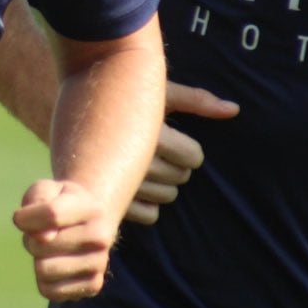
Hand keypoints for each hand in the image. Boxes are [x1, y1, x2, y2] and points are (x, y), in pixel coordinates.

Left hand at [12, 179, 118, 301]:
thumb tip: (44, 236)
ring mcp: (100, 263)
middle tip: (43, 235)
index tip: (22, 218)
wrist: (89, 223)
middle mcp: (101, 237)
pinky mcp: (93, 286)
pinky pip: (50, 291)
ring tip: (50, 250)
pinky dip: (44, 280)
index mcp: (92, 208)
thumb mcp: (45, 189)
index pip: (51, 215)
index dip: (26, 218)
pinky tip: (56, 267)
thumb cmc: (59, 203)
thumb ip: (38, 200)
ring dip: (38, 260)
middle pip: (42, 245)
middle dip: (32, 240)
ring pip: (43, 270)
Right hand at [125, 82, 236, 225]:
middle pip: (181, 177)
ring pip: (167, 197)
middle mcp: (134, 159)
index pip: (193, 156)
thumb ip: (197, 100)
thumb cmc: (124, 99)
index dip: (191, 151)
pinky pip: (150, 215)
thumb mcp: (158, 93)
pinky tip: (139, 187)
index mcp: (148, 132)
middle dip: (177, 166)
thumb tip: (234, 109)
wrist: (73, 114)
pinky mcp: (112, 199)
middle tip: (160, 153)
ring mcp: (121, 182)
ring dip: (165, 185)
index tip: (177, 141)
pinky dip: (150, 204)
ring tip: (148, 167)